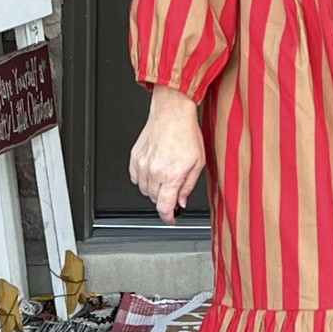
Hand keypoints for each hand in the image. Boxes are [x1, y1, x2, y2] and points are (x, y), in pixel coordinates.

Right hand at [128, 87, 205, 224]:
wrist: (172, 112)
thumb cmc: (186, 132)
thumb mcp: (198, 162)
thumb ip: (188, 186)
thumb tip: (182, 201)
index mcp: (171, 175)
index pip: (164, 207)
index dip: (168, 218)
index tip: (171, 219)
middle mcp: (154, 171)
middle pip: (154, 200)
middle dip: (164, 199)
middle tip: (173, 189)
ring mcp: (142, 165)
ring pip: (143, 190)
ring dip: (153, 189)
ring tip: (164, 175)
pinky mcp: (135, 157)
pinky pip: (134, 178)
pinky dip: (142, 179)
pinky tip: (153, 170)